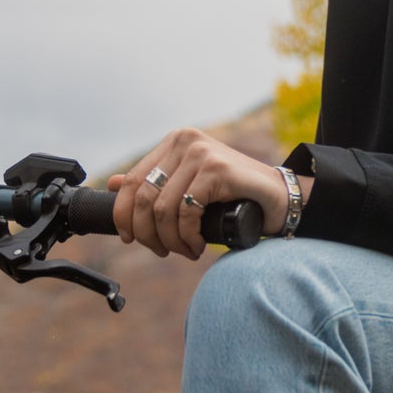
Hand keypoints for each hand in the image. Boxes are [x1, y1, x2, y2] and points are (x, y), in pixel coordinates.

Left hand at [109, 128, 307, 260]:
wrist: (280, 197)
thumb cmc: (235, 195)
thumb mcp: (190, 187)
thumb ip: (156, 182)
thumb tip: (112, 184)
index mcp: (174, 142)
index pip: (132, 180)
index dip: (124, 214)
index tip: (129, 238)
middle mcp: (184, 141)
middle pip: (143, 197)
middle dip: (147, 233)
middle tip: (163, 251)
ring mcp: (201, 153)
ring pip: (162, 209)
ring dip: (171, 240)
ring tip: (185, 251)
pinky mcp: (216, 169)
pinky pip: (187, 212)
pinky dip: (188, 236)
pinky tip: (197, 245)